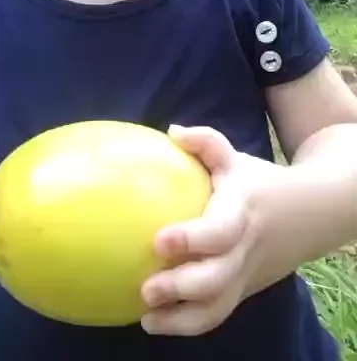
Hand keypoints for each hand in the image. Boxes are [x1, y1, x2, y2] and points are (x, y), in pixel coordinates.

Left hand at [140, 126, 262, 335]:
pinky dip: (187, 324)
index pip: (221, 232)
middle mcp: (244, 249)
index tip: (159, 239)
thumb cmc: (258, 183)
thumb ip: (207, 142)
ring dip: (181, 320)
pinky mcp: (242, 292)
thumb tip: (172, 131)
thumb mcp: (237, 157)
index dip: (192, 239)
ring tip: (147, 319)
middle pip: (218, 279)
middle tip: (146, 289)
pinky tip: (155, 323)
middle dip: (181, 288)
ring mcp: (245, 275)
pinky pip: (217, 315)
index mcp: (241, 213)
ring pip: (219, 308)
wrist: (309, 215)